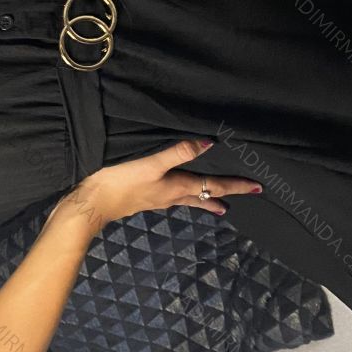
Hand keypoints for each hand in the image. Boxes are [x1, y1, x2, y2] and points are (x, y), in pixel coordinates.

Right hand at [50, 139, 261, 236]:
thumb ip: (177, 152)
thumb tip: (208, 144)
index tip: (257, 188)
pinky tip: (177, 197)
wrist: (94, 203)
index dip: (236, 186)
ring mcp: (158, 199)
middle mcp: (171, 196)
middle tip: (241, 201)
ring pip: (189, 199)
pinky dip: (186, 197)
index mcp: (177, 187)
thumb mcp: (151, 164)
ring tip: (218, 207)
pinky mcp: (145, 199)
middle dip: (223, 196)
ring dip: (206, 200)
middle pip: (204, 196)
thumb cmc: (122, 183)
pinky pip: (174, 198)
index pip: (214, 186)